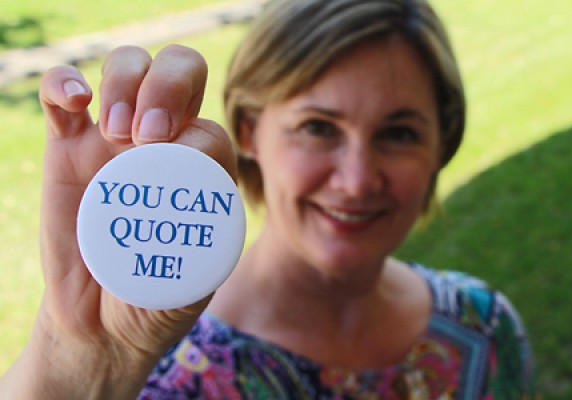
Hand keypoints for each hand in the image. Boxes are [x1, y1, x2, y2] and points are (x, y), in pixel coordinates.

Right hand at [2, 45, 235, 398]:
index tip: (173, 166)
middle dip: (169, 86)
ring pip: (129, 66)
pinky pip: (63, 92)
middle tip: (149, 132)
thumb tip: (200, 193)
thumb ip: (205, 245)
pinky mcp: (68, 145)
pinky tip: (75, 100)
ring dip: (126, 81)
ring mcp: (115, 140)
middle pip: (181, 73)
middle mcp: (164, 146)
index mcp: (202, 172)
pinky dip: (64, 82)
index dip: (196, 135)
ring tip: (116, 132)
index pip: (211, 128)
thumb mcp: (194, 281)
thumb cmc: (157, 299)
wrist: (102, 319)